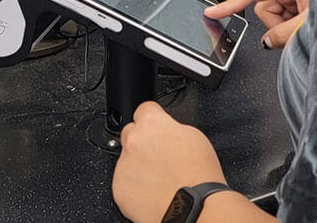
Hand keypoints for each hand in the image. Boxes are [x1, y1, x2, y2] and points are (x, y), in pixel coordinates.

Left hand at [112, 101, 226, 222]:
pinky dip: (134, 185)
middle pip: (130, 132)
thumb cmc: (198, 174)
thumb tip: (165, 130)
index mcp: (152, 124)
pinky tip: (152, 190)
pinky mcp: (119, 188)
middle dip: (142, 141)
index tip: (156, 125)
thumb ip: (171, 128)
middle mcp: (133, 141)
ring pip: (126, 159)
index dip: (153, 118)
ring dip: (138, 165)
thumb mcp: (193, 136)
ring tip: (160, 178)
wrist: (194, 207)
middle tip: (159, 155)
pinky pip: (123, 181)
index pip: (144, 109)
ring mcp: (123, 166)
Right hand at [205, 0, 312, 48]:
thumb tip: (266, 42)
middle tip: (296, 29)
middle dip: (276, 24)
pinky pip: (283, 19)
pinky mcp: (299, 2)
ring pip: (273, 17)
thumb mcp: (310, 20)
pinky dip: (291, 26)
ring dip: (285, 26)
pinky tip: (305, 24)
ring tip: (304, 25)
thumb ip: (285, 34)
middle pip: (263, 9)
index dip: (230, 3)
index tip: (212, 11)